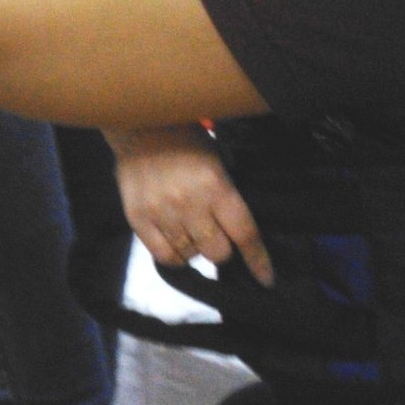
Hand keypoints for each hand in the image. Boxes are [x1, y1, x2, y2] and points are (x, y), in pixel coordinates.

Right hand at [112, 125, 271, 286]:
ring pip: (191, 256)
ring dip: (196, 248)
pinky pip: (164, 256)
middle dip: (222, 248)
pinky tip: (176, 241)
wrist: (140, 124)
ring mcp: (161, 212)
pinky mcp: (138, 218)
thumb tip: (238, 234)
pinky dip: (174, 255)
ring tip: (190, 228)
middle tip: (215, 234)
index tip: (266, 279)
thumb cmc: (185, 141)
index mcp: (215, 186)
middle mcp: (189, 203)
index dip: (258, 260)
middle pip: (217, 252)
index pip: (244, 234)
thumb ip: (226, 197)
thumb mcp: (217, 162)